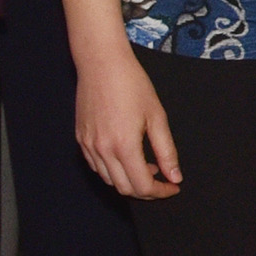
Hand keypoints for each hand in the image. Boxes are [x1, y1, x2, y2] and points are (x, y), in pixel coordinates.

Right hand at [74, 46, 181, 197]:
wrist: (101, 63)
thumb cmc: (132, 84)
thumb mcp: (156, 117)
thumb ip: (166, 151)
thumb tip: (175, 177)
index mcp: (123, 146)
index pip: (143, 186)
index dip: (161, 191)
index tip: (173, 187)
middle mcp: (102, 150)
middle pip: (124, 189)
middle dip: (146, 191)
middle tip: (162, 180)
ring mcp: (88, 146)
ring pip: (109, 180)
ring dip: (129, 181)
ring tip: (146, 165)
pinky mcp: (81, 139)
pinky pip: (96, 166)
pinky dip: (113, 170)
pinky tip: (126, 156)